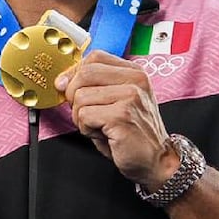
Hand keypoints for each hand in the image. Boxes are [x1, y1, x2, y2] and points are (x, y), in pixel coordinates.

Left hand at [55, 50, 178, 189]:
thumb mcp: (114, 101)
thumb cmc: (132, 133)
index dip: (75, 72)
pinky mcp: (122, 115)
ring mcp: (131, 96)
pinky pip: (85, 115)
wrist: (157, 161)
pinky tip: (104, 135)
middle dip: (74, 96)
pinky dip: (87, 129)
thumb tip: (61, 81)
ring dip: (81, 117)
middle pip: (84, 73)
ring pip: (81, 96)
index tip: (69, 88)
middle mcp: (135, 80)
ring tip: (100, 127)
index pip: (94, 57)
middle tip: (87, 114)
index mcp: (134, 72)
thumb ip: (93, 85)